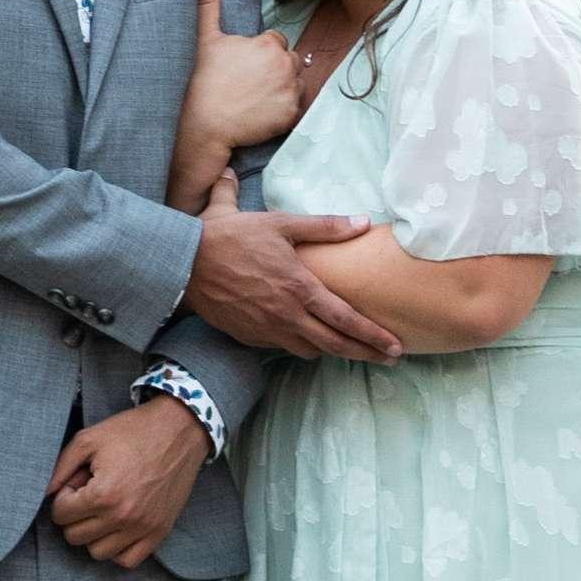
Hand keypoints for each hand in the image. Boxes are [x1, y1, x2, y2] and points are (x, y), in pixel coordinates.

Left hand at [48, 394, 207, 568]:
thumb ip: (60, 467)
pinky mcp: (159, 532)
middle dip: (74, 515)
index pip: (60, 514)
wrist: (180, 430)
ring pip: (98, 552)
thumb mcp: (89, 439)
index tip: (77, 481)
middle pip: (75, 536)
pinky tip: (117, 527)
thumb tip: (44, 494)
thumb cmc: (132, 432)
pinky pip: (127, 560)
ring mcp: (143, 528)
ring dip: (93, 534)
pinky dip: (117, 549)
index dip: (64, 496)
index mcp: (103, 494)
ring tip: (103, 509)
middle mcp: (123, 517)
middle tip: (88, 493)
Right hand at [182, 0, 309, 151]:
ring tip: (255, 96)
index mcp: (269, 43)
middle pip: (289, 61)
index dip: (260, 53)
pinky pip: (294, 107)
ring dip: (282, 87)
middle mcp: (285, 64)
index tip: (244, 65)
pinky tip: (260, 111)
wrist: (204, 124)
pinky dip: (282, 110)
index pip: (276, 42)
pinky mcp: (291, 115)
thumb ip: (208, 2)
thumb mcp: (204, 37)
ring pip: (294, 83)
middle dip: (275, 68)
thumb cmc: (202, 80)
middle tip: (250, 82)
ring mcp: (290, 90)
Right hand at [188, 203, 404, 361]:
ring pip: (309, 351)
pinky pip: (282, 347)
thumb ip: (324, 226)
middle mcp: (287, 317)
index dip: (373, 336)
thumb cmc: (233, 236)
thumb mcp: (281, 223)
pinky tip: (304, 337)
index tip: (395, 346)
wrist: (185, 262)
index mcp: (300, 289)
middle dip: (365, 353)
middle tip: (389, 358)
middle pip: (335, 345)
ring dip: (331, 350)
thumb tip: (361, 222)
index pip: (346, 320)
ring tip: (348, 347)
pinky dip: (299, 344)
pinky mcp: (248, 337)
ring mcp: (266, 331)